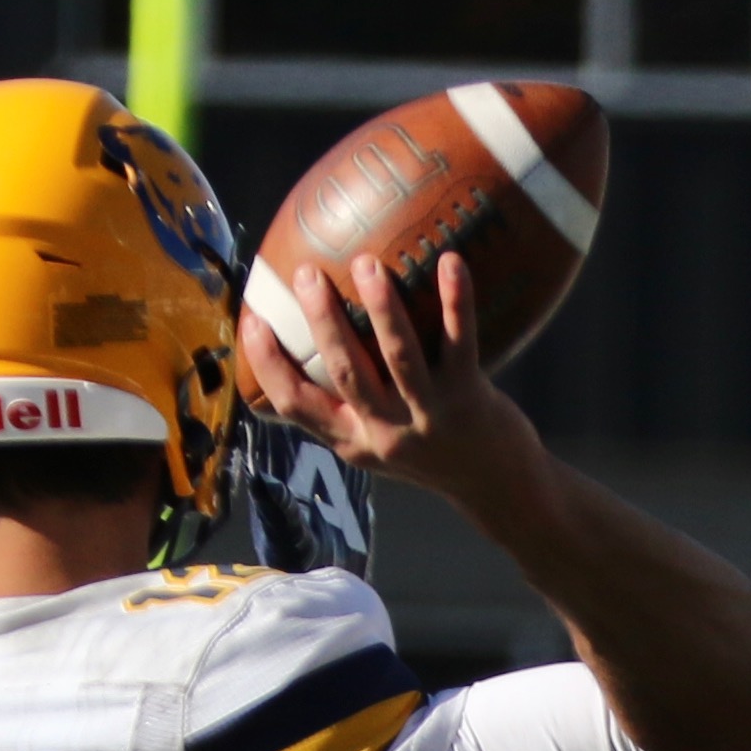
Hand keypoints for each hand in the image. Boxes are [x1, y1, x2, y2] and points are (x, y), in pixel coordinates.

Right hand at [236, 248, 537, 511]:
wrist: (498, 488)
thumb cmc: (432, 451)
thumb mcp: (378, 440)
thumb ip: (346, 403)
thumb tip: (306, 340)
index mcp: (353, 440)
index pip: (297, 404)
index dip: (268, 364)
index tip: (251, 320)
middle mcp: (387, 432)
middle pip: (345, 373)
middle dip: (323, 321)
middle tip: (307, 273)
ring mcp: (429, 417)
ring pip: (399, 359)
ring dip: (383, 309)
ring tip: (366, 263)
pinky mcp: (470, 398)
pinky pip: (460, 344)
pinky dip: (456, 302)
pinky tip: (451, 262)